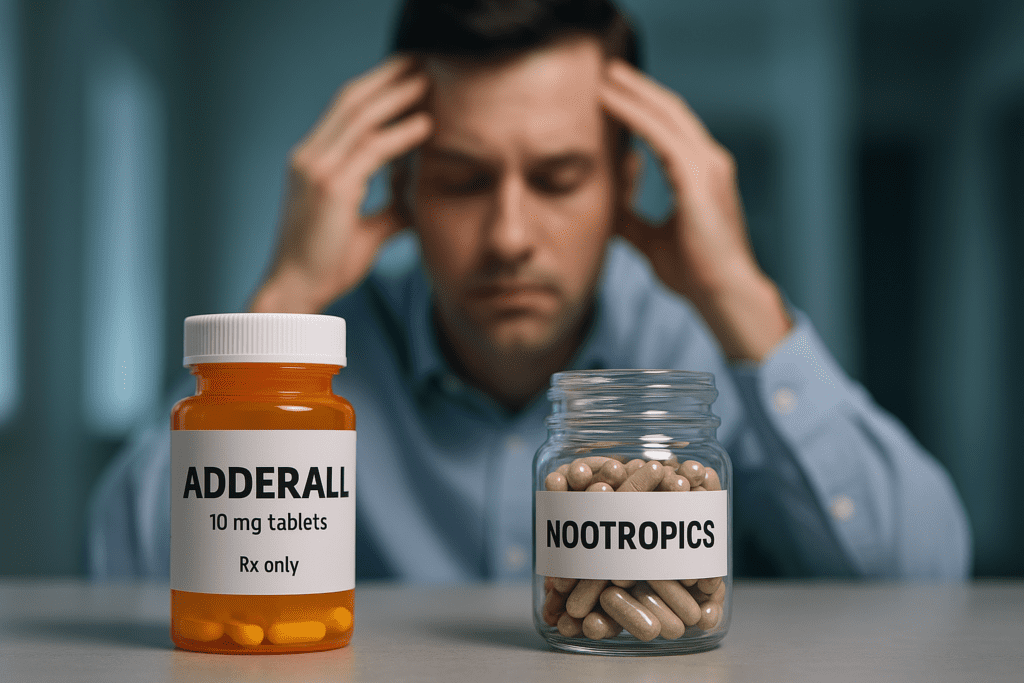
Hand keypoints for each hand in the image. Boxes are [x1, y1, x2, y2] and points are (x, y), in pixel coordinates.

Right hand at [251, 56, 431, 312]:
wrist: (296, 293)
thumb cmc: (325, 266)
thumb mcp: (365, 231)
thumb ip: (390, 209)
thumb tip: (417, 199)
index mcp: (311, 161)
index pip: (344, 110)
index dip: (376, 88)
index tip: (407, 75)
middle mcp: (309, 157)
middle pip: (351, 101)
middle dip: (387, 78)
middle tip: (421, 62)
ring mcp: (316, 169)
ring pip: (360, 117)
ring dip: (398, 96)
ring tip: (429, 81)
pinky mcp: (330, 187)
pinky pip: (371, 150)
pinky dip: (400, 136)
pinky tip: (426, 126)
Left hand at [601, 60, 790, 360]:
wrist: (721, 295)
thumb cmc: (694, 273)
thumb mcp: (651, 240)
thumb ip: (631, 218)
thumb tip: (608, 203)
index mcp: (702, 175)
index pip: (670, 129)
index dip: (643, 108)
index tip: (613, 95)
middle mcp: (710, 163)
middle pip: (671, 111)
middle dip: (639, 89)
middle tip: (607, 72)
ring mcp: (709, 167)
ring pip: (667, 115)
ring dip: (635, 95)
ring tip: (605, 79)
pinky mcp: (699, 177)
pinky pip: (661, 136)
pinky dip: (635, 117)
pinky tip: (612, 106)